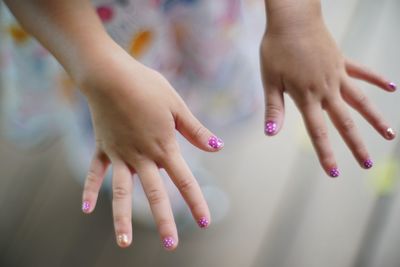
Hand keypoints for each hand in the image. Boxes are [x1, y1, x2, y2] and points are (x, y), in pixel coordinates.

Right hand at [78, 47, 222, 249]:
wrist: (110, 75)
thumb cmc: (147, 86)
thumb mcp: (177, 106)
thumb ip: (195, 130)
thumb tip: (218, 146)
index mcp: (163, 148)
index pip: (185, 181)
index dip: (196, 203)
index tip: (204, 223)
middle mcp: (142, 157)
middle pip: (155, 195)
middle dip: (164, 221)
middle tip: (170, 245)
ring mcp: (120, 155)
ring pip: (122, 192)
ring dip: (122, 218)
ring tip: (123, 243)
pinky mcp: (103, 148)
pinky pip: (96, 172)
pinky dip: (91, 189)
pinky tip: (86, 209)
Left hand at [260, 18, 395, 176]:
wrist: (292, 19)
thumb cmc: (276, 49)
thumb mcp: (270, 80)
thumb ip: (274, 109)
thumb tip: (270, 134)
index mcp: (307, 97)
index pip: (318, 132)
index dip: (326, 153)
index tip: (334, 173)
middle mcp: (326, 89)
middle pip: (345, 122)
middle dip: (356, 145)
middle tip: (368, 164)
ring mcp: (337, 75)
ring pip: (361, 101)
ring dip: (375, 119)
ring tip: (390, 135)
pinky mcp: (342, 61)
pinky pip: (362, 73)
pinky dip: (376, 80)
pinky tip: (391, 87)